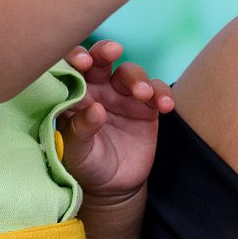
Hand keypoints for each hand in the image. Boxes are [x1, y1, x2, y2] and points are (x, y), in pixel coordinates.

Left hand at [60, 39, 171, 199]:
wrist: (112, 187)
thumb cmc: (85, 165)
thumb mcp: (75, 152)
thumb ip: (80, 130)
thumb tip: (95, 110)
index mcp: (75, 94)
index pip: (71, 67)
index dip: (75, 57)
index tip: (82, 62)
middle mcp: (98, 88)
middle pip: (101, 60)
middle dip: (106, 51)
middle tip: (113, 51)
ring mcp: (123, 96)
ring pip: (131, 73)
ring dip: (138, 78)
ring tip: (142, 94)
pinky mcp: (147, 107)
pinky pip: (157, 92)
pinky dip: (163, 94)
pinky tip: (165, 105)